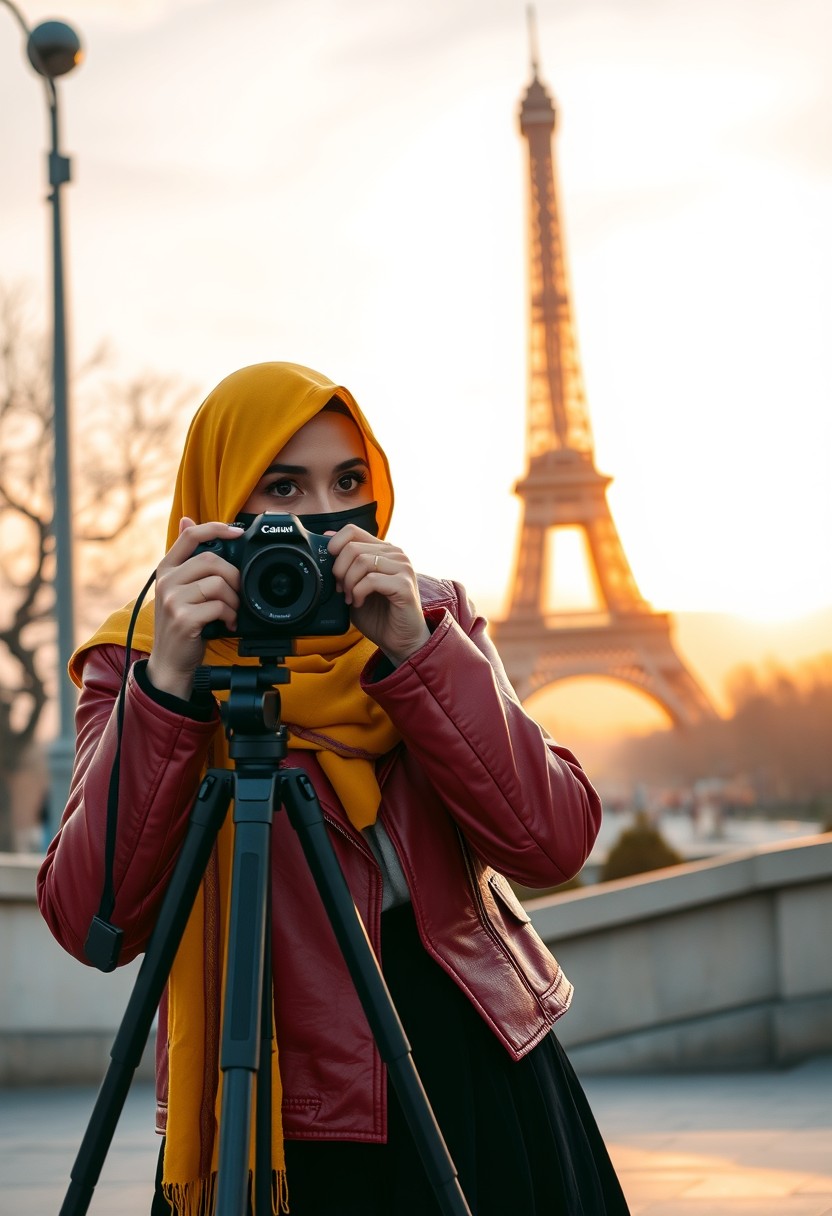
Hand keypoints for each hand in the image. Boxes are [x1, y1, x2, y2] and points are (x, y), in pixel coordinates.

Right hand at [146, 517, 243, 697]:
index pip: (190, 535)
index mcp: (166, 569)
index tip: (238, 532)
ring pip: (218, 584)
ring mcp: (172, 600)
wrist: (170, 662)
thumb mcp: (179, 588)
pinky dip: (231, 616)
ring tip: (232, 612)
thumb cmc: (181, 624)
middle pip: (211, 560)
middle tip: (238, 593)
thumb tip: (187, 520)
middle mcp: (166, 581)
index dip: (217, 528)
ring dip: (234, 600)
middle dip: (234, 576)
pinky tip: (227, 624)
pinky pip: (219, 606)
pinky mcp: (183, 618)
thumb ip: (186, 559)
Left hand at [326, 525, 430, 665]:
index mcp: (383, 551)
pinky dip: (359, 593)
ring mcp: (403, 568)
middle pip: (353, 548)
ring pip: (362, 562)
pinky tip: (360, 603)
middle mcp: (396, 555)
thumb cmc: (379, 615)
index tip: (332, 568)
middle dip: (339, 571)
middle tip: (341, 590)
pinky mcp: (404, 584)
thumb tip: (326, 538)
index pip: (352, 531)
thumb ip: (344, 564)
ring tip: (351, 598)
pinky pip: (371, 580)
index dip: (335, 546)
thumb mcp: (354, 586)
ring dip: (349, 583)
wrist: (400, 641)